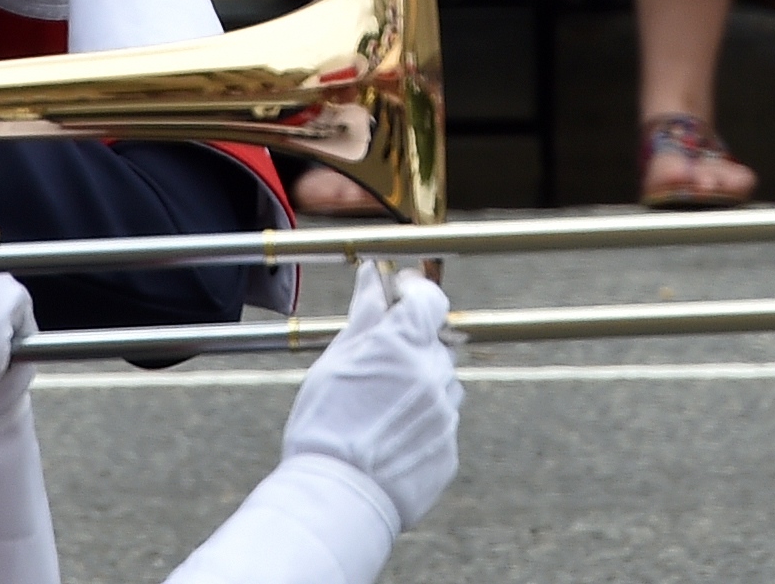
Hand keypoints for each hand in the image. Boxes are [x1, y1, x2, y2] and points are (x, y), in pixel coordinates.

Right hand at [284, 265, 461, 527]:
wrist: (336, 498)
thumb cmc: (324, 427)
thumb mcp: (334, 363)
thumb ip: (364, 316)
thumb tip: (373, 276)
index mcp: (403, 344)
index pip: (430, 299)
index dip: (417, 293)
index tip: (402, 295)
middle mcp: (433, 373)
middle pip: (435, 344)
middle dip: (412, 348)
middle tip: (378, 368)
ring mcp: (446, 413)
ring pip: (442, 385)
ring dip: (421, 387)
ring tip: (380, 412)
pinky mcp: (450, 450)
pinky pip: (441, 425)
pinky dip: (421, 425)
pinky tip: (390, 440)